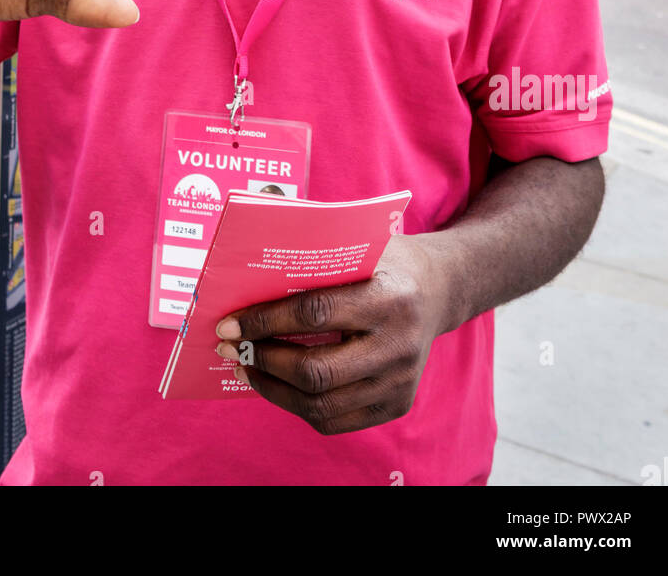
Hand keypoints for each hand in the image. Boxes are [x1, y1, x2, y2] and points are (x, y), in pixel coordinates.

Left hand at [215, 237, 449, 435]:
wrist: (438, 290)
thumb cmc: (385, 263)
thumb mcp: (360, 248)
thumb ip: (315, 258)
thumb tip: (246, 266)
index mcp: (389, 298)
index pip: (315, 314)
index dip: (265, 321)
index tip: (228, 324)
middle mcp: (399, 346)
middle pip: (316, 370)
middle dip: (263, 359)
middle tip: (230, 348)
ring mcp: (399, 382)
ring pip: (321, 403)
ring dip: (272, 388)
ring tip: (244, 367)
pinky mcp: (396, 405)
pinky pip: (335, 420)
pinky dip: (296, 406)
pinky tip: (275, 386)